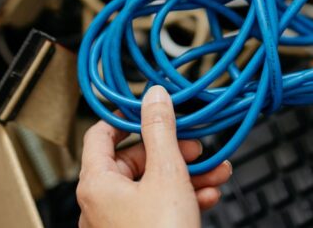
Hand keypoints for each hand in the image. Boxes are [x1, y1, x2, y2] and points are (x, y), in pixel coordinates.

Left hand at [77, 86, 231, 227]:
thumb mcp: (167, 174)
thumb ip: (161, 130)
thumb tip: (154, 98)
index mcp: (96, 182)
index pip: (102, 133)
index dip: (129, 117)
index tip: (154, 108)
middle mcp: (100, 202)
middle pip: (135, 160)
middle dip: (174, 151)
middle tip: (198, 146)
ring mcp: (117, 223)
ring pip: (152, 185)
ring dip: (187, 174)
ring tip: (216, 171)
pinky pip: (157, 208)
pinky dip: (182, 198)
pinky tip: (208, 194)